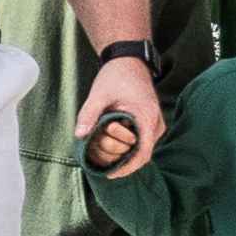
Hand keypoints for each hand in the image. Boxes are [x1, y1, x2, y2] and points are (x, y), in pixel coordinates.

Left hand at [78, 54, 166, 169]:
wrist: (129, 61)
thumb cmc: (116, 76)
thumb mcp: (99, 94)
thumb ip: (89, 114)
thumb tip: (79, 135)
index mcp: (147, 117)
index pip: (142, 154)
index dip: (127, 168)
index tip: (110, 174)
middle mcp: (156, 124)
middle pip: (141, 155)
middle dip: (120, 159)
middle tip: (99, 157)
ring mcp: (155, 125)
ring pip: (141, 150)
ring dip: (122, 153)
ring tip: (102, 149)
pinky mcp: (150, 124)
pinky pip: (140, 142)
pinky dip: (126, 146)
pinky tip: (109, 143)